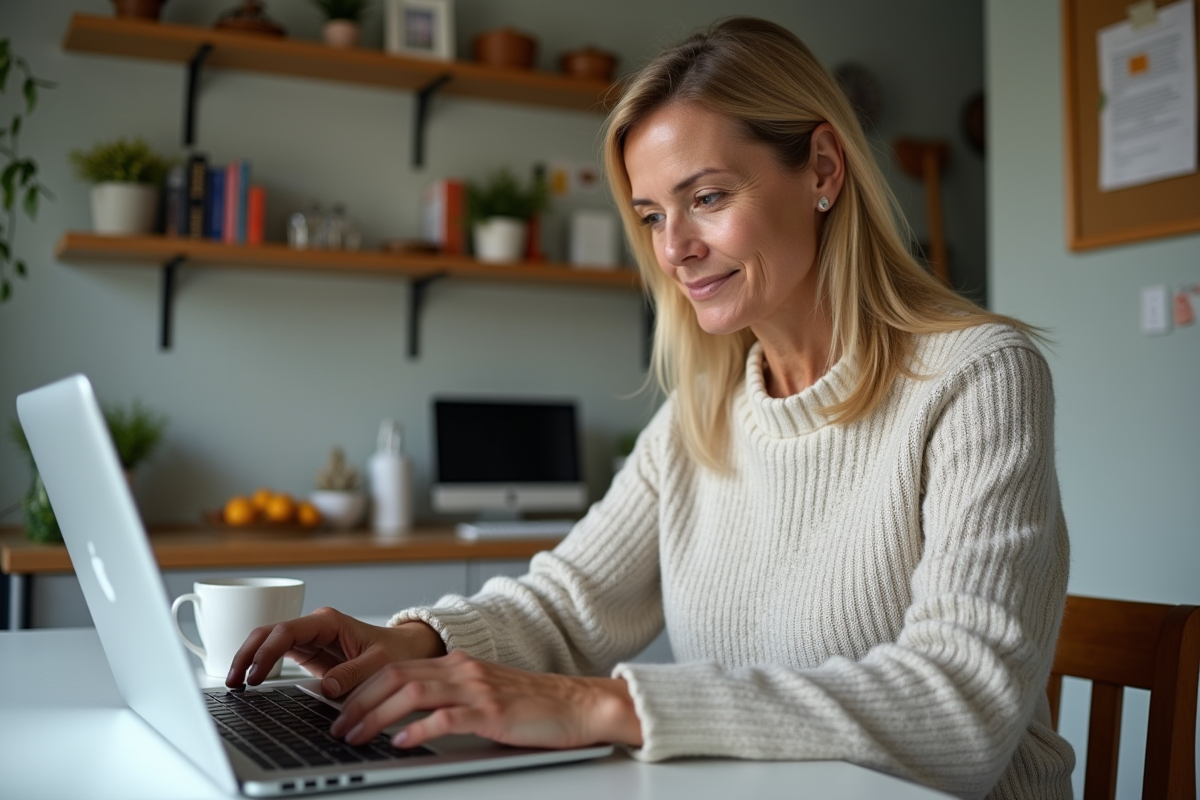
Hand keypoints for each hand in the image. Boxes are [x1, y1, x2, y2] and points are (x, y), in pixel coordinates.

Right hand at [225, 607, 445, 697]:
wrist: (406, 650)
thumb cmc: (396, 651)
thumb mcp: (380, 664)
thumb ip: (354, 674)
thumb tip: (328, 686)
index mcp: (328, 622)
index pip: (286, 632)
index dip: (266, 652)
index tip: (256, 676)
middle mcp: (314, 627)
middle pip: (268, 633)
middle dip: (247, 654)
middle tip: (232, 681)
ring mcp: (309, 639)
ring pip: (268, 643)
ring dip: (249, 659)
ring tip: (234, 684)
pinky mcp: (308, 653)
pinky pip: (277, 655)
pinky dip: (261, 666)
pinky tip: (249, 682)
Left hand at [329, 650, 642, 750]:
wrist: (578, 704)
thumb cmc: (532, 705)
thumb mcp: (483, 692)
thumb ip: (448, 697)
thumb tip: (403, 718)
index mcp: (457, 663)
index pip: (396, 664)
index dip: (361, 683)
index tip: (337, 703)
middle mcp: (463, 669)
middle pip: (395, 675)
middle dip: (358, 700)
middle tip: (336, 725)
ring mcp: (477, 689)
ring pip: (412, 693)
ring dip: (376, 715)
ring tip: (356, 735)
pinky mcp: (493, 713)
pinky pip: (446, 718)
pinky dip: (417, 731)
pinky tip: (400, 744)